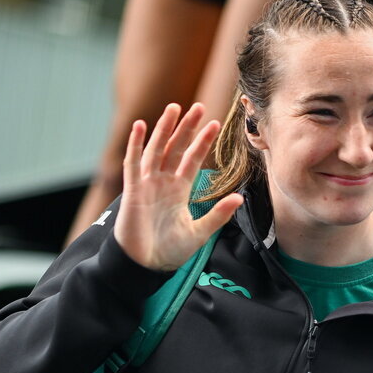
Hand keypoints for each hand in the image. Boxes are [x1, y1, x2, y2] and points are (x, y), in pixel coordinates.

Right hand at [114, 102, 243, 270]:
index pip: (191, 159)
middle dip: (186, 128)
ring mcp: (147, 184)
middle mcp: (163, 183)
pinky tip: (140, 126)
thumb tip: (239, 198)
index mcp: (178, 191)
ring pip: (156, 149)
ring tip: (175, 108)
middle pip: (175, 148)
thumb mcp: (199, 233)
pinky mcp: (133, 190)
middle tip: (199, 107)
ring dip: (164, 129)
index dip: (202, 142)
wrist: (146, 265)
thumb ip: (218, 215)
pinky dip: (135, 144)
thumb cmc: (169, 252)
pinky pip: (133, 163)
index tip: (215, 124)